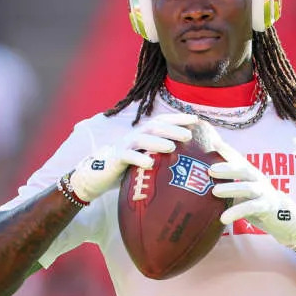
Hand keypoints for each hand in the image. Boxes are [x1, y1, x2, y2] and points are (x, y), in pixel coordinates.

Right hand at [70, 113, 197, 201]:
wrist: (100, 176)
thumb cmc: (129, 169)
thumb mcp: (148, 160)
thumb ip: (164, 158)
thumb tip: (191, 161)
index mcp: (145, 134)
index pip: (162, 121)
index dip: (178, 118)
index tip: (196, 119)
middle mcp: (135, 136)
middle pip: (154, 127)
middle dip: (172, 128)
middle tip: (189, 134)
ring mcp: (124, 145)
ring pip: (141, 139)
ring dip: (157, 141)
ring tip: (172, 147)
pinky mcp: (115, 158)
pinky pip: (127, 156)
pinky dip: (138, 158)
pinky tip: (150, 163)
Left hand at [208, 153, 295, 246]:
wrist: (283, 216)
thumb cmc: (256, 201)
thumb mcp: (242, 190)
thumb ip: (228, 184)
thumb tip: (203, 181)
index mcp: (250, 173)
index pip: (238, 159)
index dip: (227, 150)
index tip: (214, 142)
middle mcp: (257, 179)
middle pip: (243, 170)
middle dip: (227, 168)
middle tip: (210, 170)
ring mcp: (263, 192)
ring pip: (247, 188)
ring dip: (231, 188)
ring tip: (214, 192)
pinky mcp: (267, 207)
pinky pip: (251, 208)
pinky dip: (237, 212)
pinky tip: (224, 218)